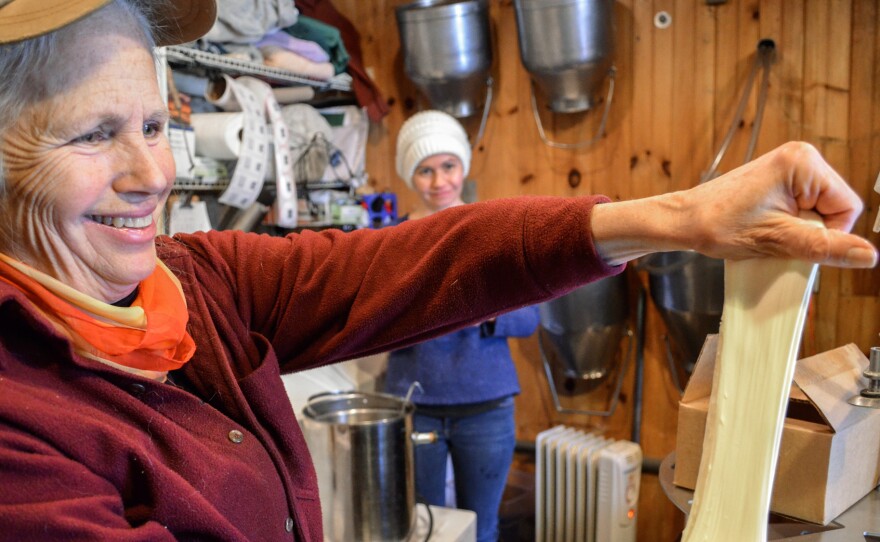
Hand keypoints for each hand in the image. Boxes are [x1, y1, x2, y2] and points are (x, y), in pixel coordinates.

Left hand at [591, 142, 877, 267]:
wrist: (682, 221)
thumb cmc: (717, 224)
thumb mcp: (777, 240)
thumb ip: (826, 247)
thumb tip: (868, 255)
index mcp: (803, 162)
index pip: (847, 208)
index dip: (829, 235)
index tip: (796, 243)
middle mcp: (799, 158)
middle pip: (834, 209)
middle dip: (812, 232)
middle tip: (777, 239)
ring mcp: (787, 168)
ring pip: (818, 213)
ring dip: (799, 231)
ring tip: (767, 234)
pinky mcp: (777, 181)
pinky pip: (801, 209)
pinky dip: (789, 226)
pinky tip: (766, 231)